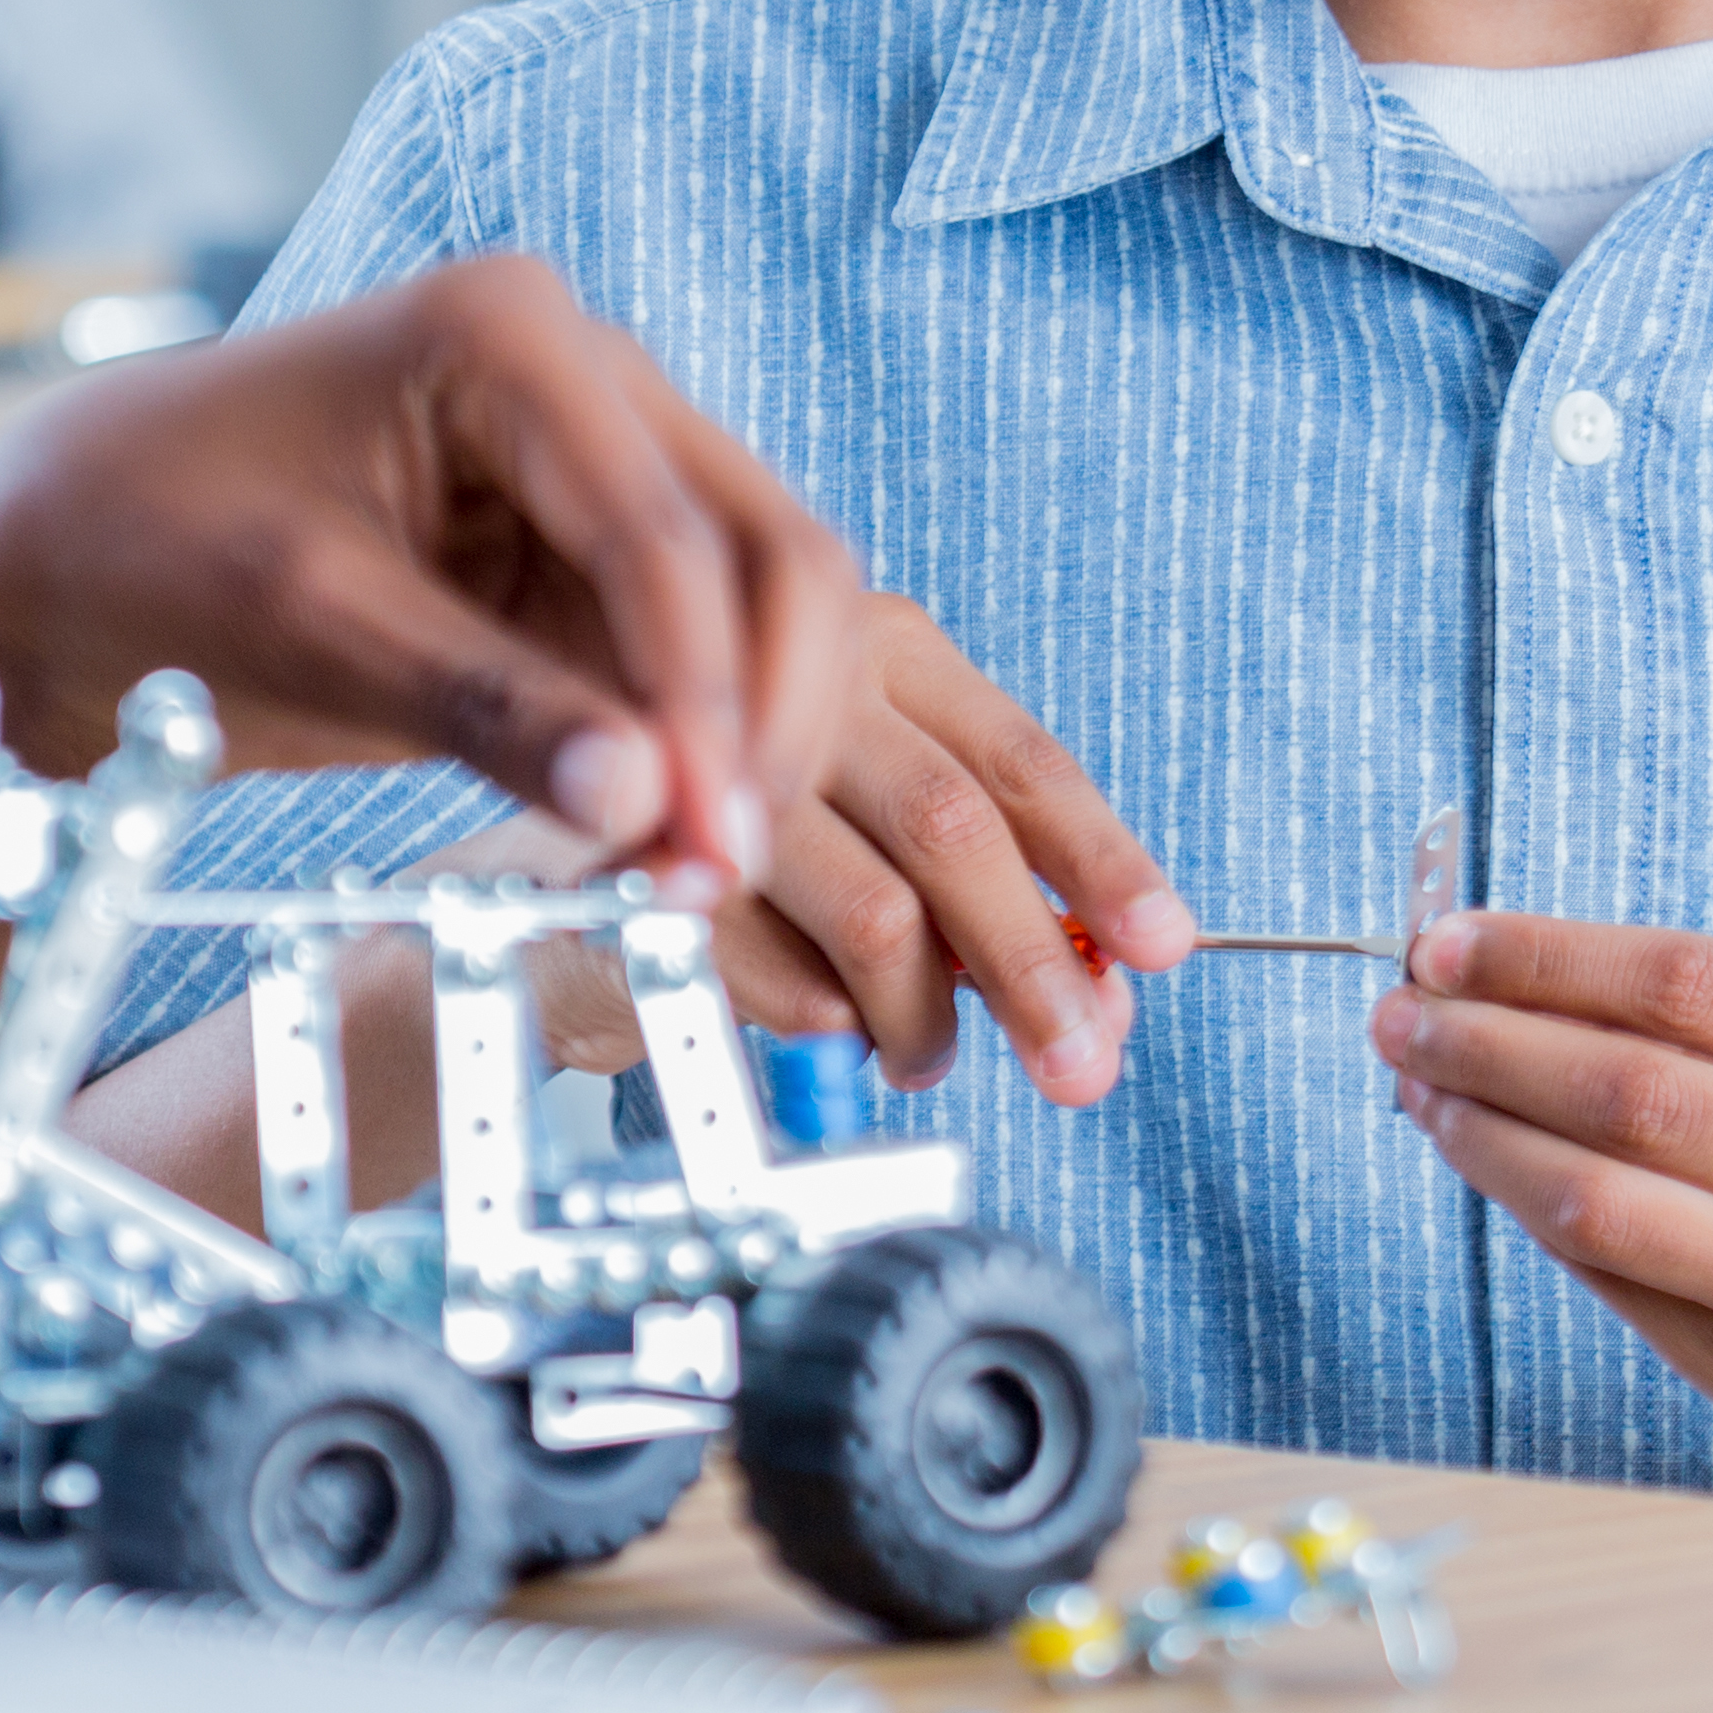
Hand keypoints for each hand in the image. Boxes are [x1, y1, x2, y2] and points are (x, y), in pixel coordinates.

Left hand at [0, 257, 866, 895]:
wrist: (54, 556)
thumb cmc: (144, 546)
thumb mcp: (305, 627)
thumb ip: (482, 707)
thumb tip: (652, 802)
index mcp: (510, 330)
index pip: (661, 530)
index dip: (704, 696)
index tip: (711, 841)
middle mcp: (585, 376)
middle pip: (765, 551)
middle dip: (756, 721)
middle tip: (715, 879)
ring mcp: (599, 468)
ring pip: (759, 610)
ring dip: (743, 746)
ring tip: (681, 887)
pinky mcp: (583, 564)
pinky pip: (692, 662)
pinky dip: (692, 756)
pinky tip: (654, 857)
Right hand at [535, 593, 1185, 1109]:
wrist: (550, 813)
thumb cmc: (746, 809)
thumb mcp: (874, 796)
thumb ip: (982, 864)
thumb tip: (1109, 978)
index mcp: (879, 647)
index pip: (1019, 760)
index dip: (1103, 859)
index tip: (1162, 947)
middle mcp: (801, 685)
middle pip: (957, 834)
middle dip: (1035, 969)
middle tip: (1083, 1065)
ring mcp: (716, 769)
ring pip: (879, 918)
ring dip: (924, 1017)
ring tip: (925, 1054)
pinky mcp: (644, 860)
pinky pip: (777, 972)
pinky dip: (818, 1018)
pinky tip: (822, 1019)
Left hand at [1372, 911, 1712, 1522]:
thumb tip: (1503, 983)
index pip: (1684, 980)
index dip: (1540, 954)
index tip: (1445, 939)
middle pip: (1627, 1087)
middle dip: (1482, 1039)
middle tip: (1399, 1010)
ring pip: (1599, 1198)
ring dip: (1479, 1134)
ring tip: (1421, 1087)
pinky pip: (1618, 1281)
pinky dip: (1531, 1214)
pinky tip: (1488, 1168)